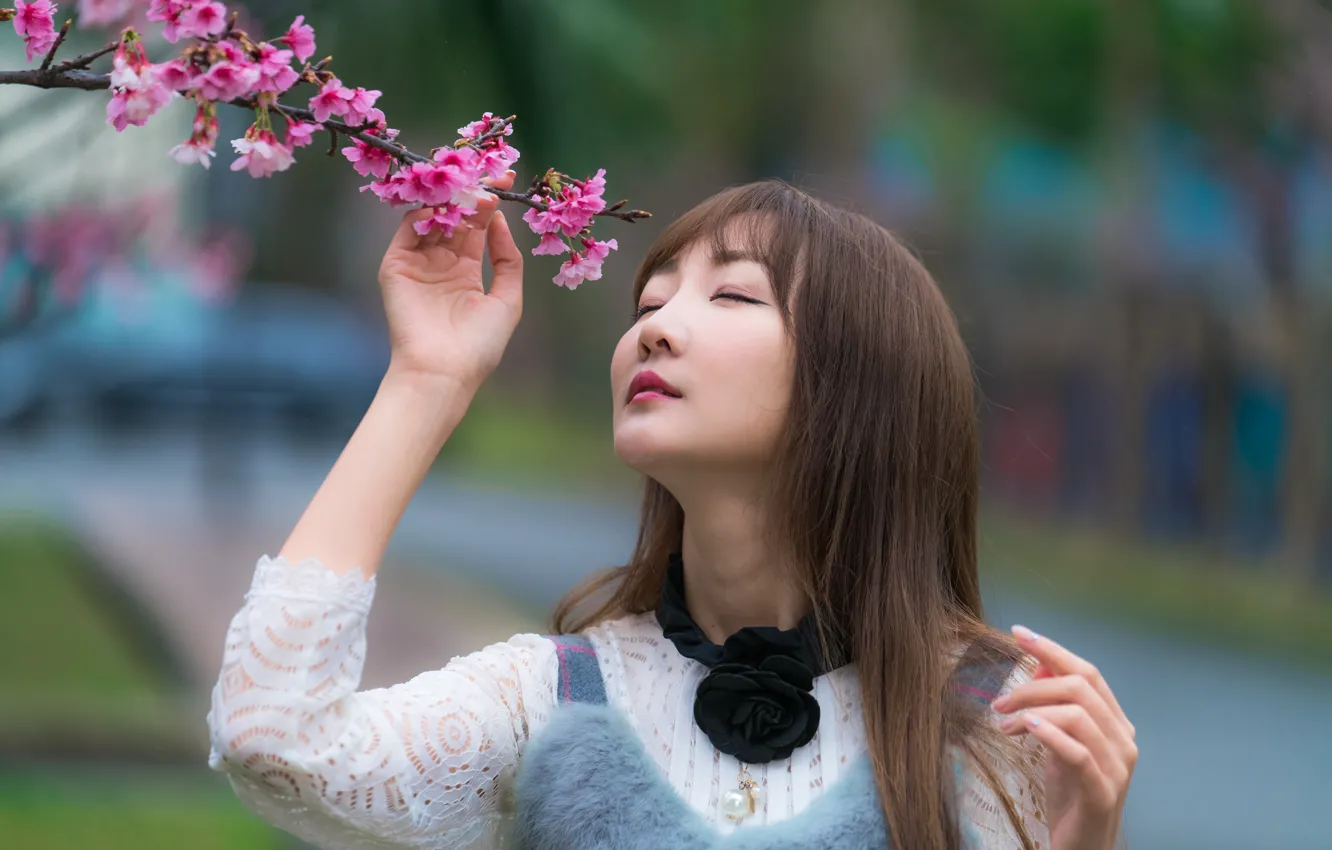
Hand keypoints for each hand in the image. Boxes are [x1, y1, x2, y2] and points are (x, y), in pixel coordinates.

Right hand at [377, 170, 523, 390]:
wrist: (443, 371)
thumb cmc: (479, 345)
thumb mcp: (508, 301)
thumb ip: (507, 260)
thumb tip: (500, 222)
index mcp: (465, 274)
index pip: (476, 228)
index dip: (489, 204)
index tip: (505, 180)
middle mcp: (440, 265)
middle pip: (454, 218)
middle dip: (471, 194)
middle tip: (488, 172)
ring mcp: (417, 264)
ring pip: (431, 218)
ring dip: (450, 198)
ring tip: (470, 181)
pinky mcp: (395, 266)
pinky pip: (408, 230)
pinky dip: (423, 210)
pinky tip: (445, 199)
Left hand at [991, 626, 1136, 849]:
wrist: (1082, 846)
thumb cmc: (1070, 795)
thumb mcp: (1058, 743)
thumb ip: (1054, 706)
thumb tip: (1041, 662)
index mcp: (1115, 724)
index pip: (1088, 673)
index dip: (1053, 650)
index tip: (1019, 633)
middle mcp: (1123, 741)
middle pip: (1081, 688)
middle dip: (1034, 685)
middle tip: (999, 701)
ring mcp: (1117, 767)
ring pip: (1079, 715)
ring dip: (1032, 710)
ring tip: (1004, 723)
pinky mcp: (1103, 792)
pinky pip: (1079, 753)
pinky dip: (1050, 734)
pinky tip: (1025, 728)